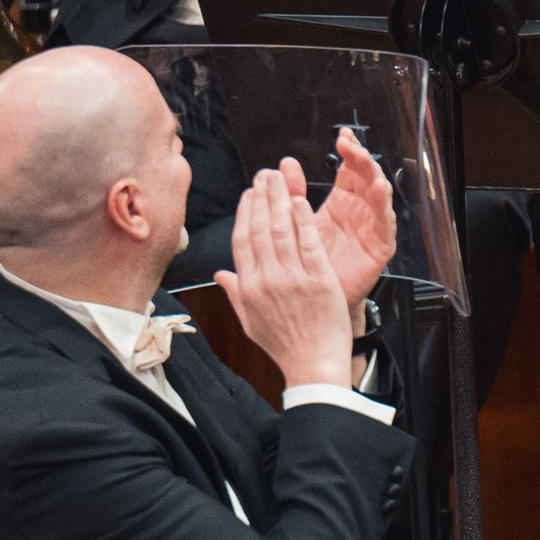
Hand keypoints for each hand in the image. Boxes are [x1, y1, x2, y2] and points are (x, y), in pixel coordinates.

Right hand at [215, 168, 357, 389]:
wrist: (312, 364)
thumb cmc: (284, 345)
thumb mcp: (250, 322)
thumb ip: (236, 294)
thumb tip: (221, 275)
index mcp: (249, 288)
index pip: (242, 241)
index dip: (245, 214)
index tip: (249, 195)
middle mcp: (267, 280)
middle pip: (259, 230)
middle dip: (261, 198)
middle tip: (264, 176)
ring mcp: (292, 279)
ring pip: (281, 231)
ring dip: (280, 200)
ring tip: (280, 178)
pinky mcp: (318, 280)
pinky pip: (309, 244)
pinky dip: (304, 220)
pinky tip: (301, 201)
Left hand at [304, 129, 393, 332]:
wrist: (318, 304)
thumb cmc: (310, 267)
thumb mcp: (298, 225)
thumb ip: (292, 196)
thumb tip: (282, 167)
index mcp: (341, 203)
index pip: (349, 170)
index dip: (348, 152)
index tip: (342, 136)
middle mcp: (359, 212)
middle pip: (366, 178)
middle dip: (360, 158)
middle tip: (350, 144)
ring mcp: (371, 228)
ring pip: (379, 196)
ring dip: (374, 176)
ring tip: (366, 161)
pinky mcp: (379, 247)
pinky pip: (385, 224)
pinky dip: (383, 206)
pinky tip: (379, 189)